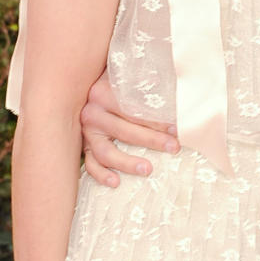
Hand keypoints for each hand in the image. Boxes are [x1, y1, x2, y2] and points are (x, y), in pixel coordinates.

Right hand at [81, 69, 177, 186]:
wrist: (86, 86)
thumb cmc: (117, 84)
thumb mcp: (127, 78)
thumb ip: (144, 82)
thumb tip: (164, 86)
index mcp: (102, 94)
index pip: (132, 110)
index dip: (155, 120)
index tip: (175, 128)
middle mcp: (92, 114)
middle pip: (124, 131)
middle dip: (151, 140)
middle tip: (173, 147)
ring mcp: (86, 133)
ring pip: (106, 153)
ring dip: (126, 163)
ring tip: (148, 169)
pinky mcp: (84, 147)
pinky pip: (91, 165)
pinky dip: (101, 175)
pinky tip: (116, 182)